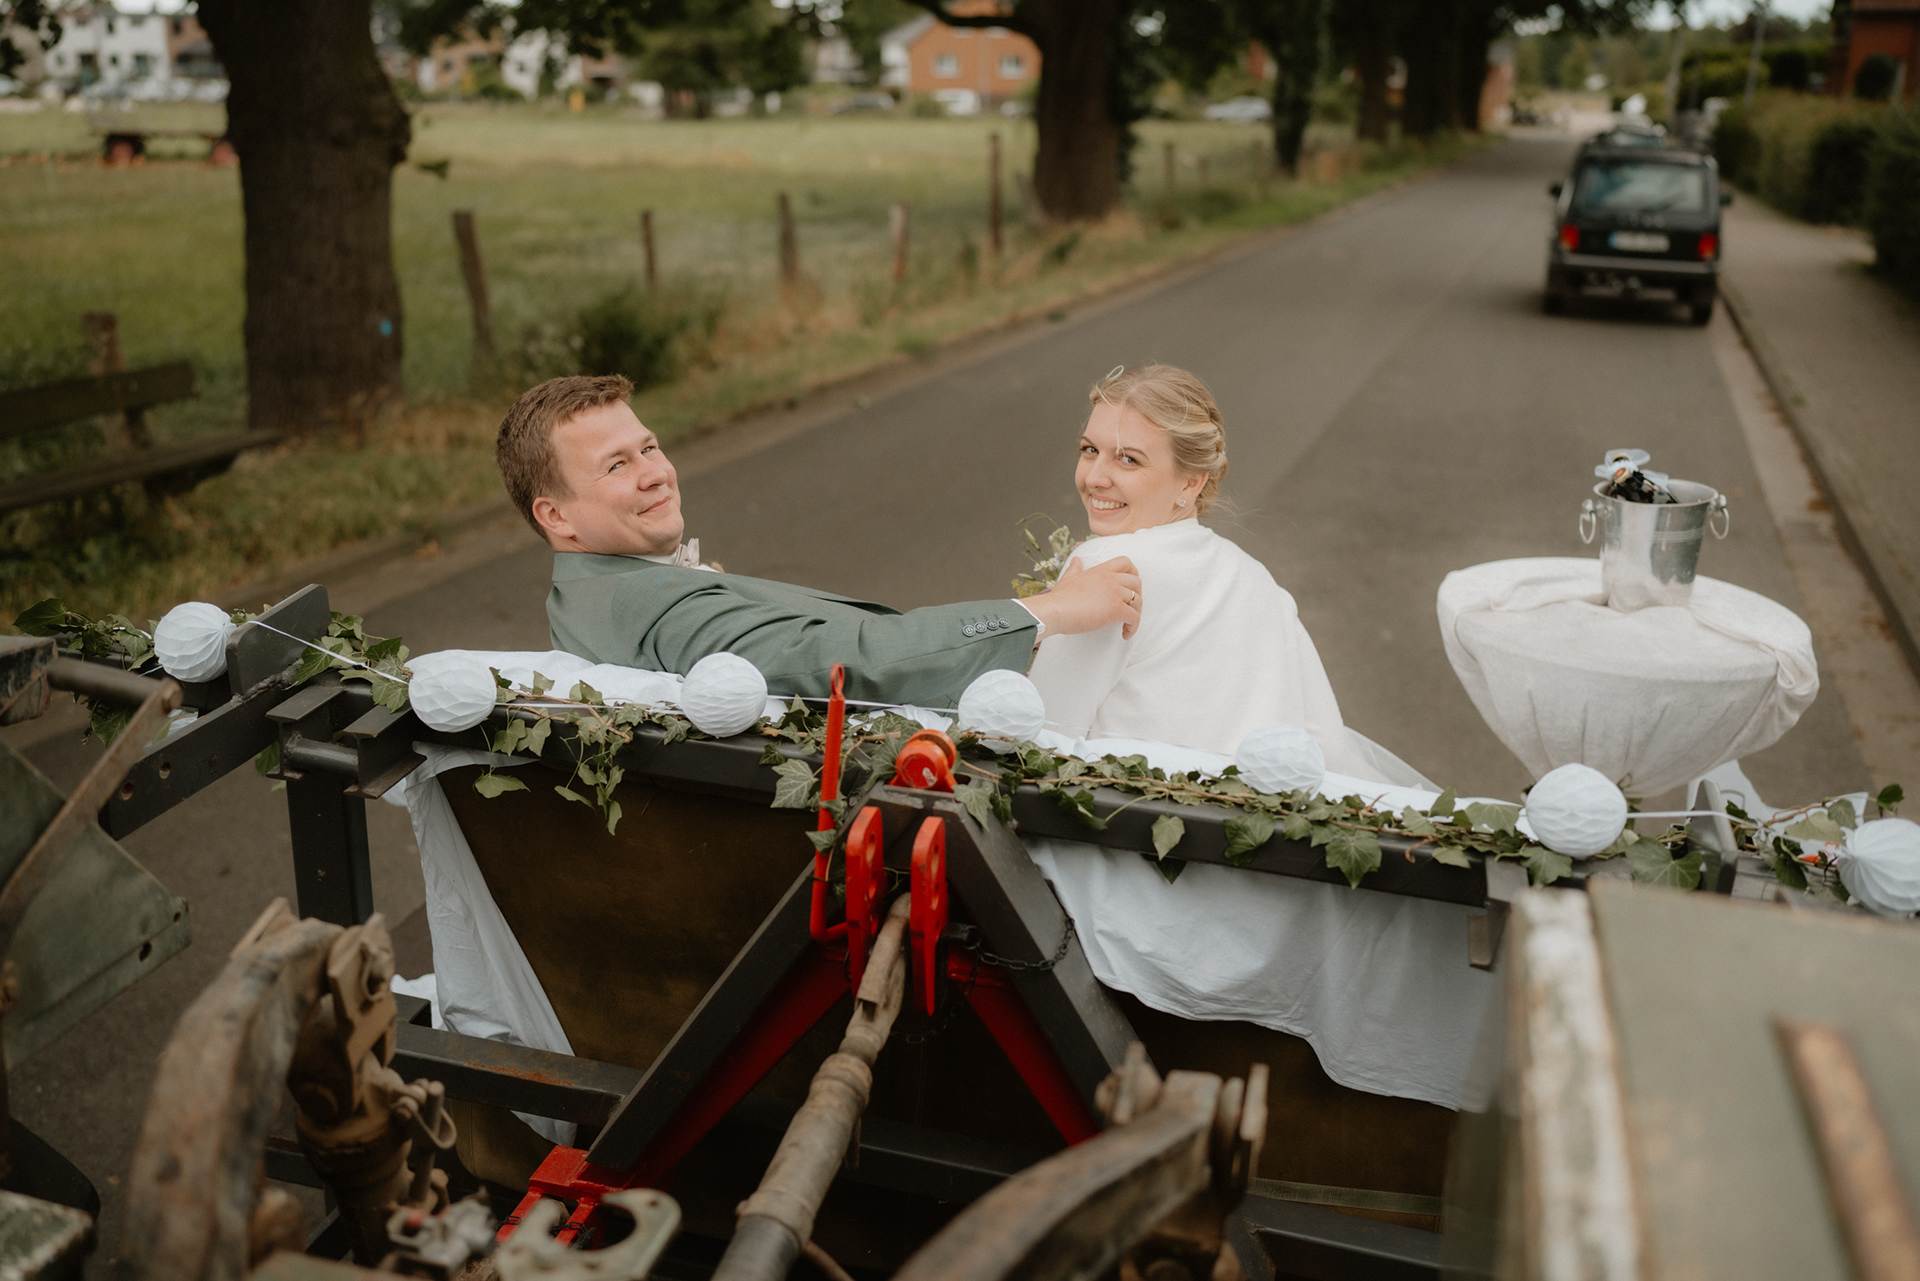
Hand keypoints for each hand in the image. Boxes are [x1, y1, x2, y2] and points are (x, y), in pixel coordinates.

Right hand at [1022, 557, 1141, 638]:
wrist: (1053, 611)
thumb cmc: (1058, 599)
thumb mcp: (1068, 579)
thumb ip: (1074, 569)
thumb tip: (1076, 559)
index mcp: (1100, 571)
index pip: (1126, 562)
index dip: (1133, 573)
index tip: (1130, 587)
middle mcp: (1110, 579)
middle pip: (1137, 582)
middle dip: (1138, 595)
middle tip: (1130, 608)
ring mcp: (1114, 593)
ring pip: (1138, 601)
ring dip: (1136, 613)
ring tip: (1127, 624)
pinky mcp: (1116, 609)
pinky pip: (1135, 618)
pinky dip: (1133, 627)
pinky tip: (1125, 634)